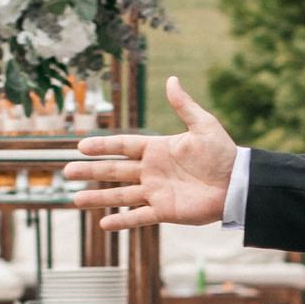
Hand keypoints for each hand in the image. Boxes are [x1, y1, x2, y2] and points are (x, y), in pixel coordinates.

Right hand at [66, 76, 239, 234]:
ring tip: (75, 200)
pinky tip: (103, 224)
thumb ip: (184, 105)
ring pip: (121, 195)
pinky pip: (139, 216)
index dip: (103, 146)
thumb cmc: (223, 153)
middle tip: (67, 171)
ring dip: (98, 197)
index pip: (124, 146)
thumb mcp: (204, 125)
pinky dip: (122, 221)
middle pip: (115, 170)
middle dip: (91, 171)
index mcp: (158, 149)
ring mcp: (157, 192)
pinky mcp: (165, 211)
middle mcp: (152, 171)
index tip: (81, 146)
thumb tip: (171, 80)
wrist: (237, 183)